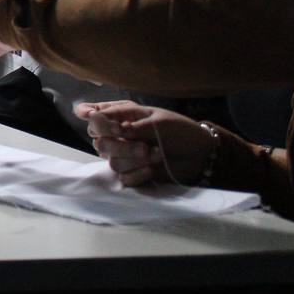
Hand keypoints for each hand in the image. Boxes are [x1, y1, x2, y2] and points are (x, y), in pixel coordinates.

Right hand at [75, 101, 215, 186]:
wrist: (200, 155)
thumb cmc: (180, 130)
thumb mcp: (159, 121)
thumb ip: (136, 125)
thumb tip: (118, 130)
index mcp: (121, 115)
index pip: (93, 115)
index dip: (95, 121)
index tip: (117, 129)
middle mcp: (117, 134)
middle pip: (100, 142)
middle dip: (122, 147)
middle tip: (145, 147)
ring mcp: (123, 154)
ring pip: (112, 161)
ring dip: (135, 160)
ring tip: (158, 155)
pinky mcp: (132, 172)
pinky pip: (123, 177)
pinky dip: (138, 174)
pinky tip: (152, 169)